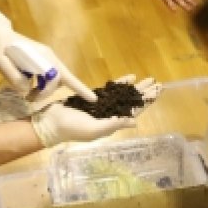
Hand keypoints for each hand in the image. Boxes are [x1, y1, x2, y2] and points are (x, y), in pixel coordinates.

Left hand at [0, 11, 96, 102]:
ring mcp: (47, 59)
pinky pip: (50, 78)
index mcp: (42, 55)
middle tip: (30, 100)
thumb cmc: (0, 48)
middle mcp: (49, 57)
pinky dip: (43, 87)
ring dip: (46, 91)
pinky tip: (30, 89)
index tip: (92, 99)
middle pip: (58, 80)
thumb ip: (12, 75)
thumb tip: (26, 89)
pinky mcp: (43, 63)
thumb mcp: (0, 61)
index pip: (60, 75)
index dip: (78, 87)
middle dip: (47, 93)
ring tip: (29, 97)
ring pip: (56, 80)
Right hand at [29, 73, 160, 146]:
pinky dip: (120, 84)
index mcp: (111, 124)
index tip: (157, 92)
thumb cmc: (72, 128)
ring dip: (135, 87)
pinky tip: (130, 77)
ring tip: (147, 79)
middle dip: (144, 93)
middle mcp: (109, 115)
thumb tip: (135, 123)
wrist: (50, 123)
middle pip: (131, 102)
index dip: (146, 102)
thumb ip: (114, 124)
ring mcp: (101, 106)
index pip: (134, 112)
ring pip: (123, 94)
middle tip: (157, 83)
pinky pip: (110, 90)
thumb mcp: (94, 129)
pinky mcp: (92, 98)